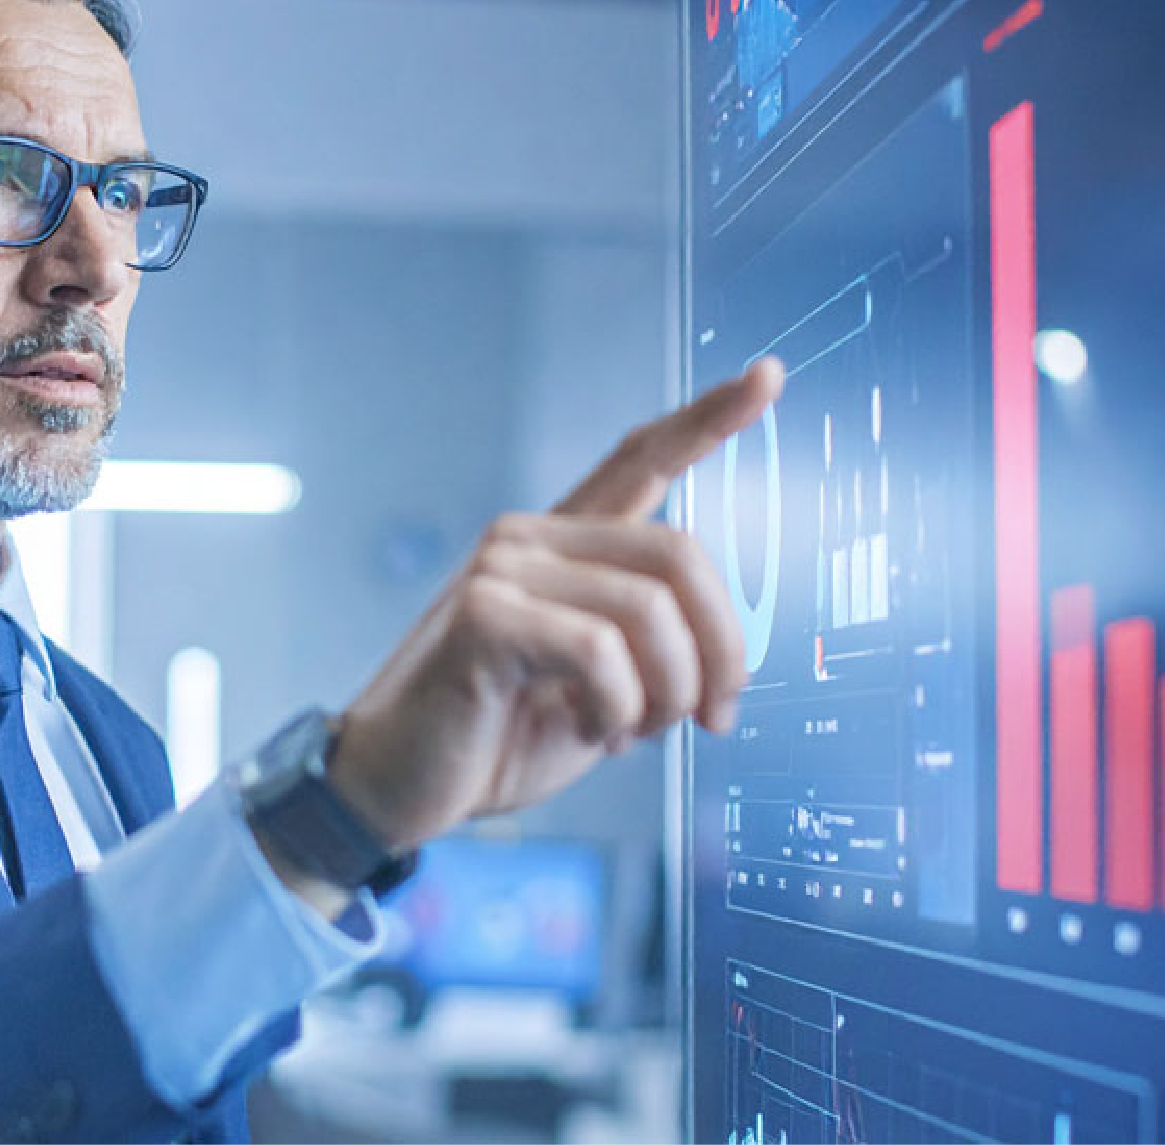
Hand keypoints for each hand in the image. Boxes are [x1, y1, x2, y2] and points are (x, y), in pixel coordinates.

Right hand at [325, 357, 784, 855]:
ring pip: (651, 611)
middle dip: (722, 649)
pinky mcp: (484, 612)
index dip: (709, 417)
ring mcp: (504, 566)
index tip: (768, 376)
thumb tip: (731, 664)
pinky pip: (601, 651)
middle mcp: (533, 536)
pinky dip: (617, 708)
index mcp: (565, 547)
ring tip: (629, 734)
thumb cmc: (497, 738)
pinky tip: (590, 731)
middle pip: (682, 552)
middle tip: (713, 718)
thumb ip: (655, 651)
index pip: (643, 458)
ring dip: (668, 695)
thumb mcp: (601, 691)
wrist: (396, 787)